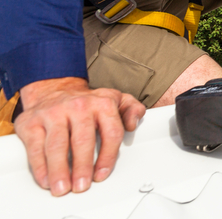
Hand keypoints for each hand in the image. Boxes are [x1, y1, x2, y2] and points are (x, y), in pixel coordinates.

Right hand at [15, 77, 144, 195]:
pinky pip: (36, 147)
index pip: (111, 133)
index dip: (107, 157)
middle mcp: (78, 106)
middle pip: (82, 141)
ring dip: (60, 170)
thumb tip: (133, 123)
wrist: (53, 90)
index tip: (102, 174)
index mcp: (102, 103)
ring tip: (63, 187)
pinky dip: (40, 166)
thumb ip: (132, 109)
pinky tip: (46, 179)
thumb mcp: (116, 99)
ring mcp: (53, 113)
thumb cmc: (87, 103)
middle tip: (82, 185)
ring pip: (57, 146)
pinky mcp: (31, 122)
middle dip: (82, 167)